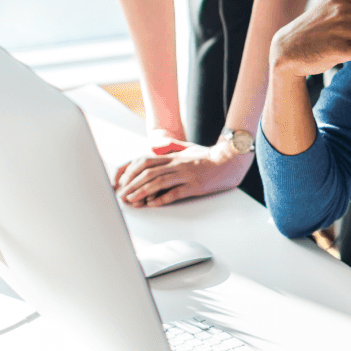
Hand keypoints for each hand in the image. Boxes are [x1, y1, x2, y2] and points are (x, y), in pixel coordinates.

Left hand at [113, 140, 251, 206]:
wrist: (230, 160)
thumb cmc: (208, 156)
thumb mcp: (187, 148)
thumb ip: (170, 147)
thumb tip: (154, 146)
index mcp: (172, 156)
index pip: (144, 160)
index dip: (130, 170)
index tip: (120, 181)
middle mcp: (176, 164)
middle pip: (148, 172)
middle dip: (132, 184)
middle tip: (121, 194)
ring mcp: (186, 174)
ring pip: (159, 182)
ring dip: (142, 192)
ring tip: (131, 200)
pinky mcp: (196, 185)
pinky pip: (176, 192)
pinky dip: (163, 198)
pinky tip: (153, 204)